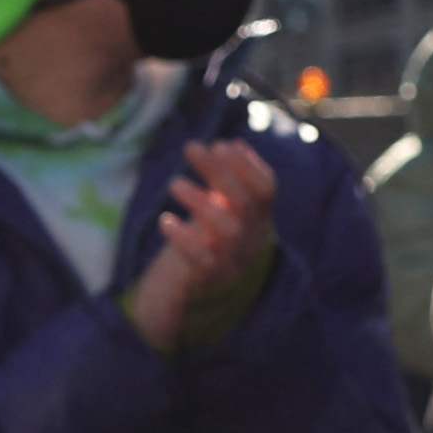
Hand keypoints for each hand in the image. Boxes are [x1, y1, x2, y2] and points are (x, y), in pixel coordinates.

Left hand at [120, 140, 278, 356]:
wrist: (200, 289)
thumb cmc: (212, 237)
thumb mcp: (224, 208)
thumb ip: (226, 181)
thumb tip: (228, 145)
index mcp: (260, 219)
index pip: (267, 189)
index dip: (248, 165)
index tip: (224, 143)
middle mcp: (252, 239)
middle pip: (243, 203)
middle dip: (219, 172)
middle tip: (191, 148)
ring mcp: (234, 260)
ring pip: (227, 231)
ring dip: (200, 203)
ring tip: (174, 184)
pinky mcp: (210, 279)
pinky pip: (202, 261)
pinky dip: (183, 239)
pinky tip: (166, 221)